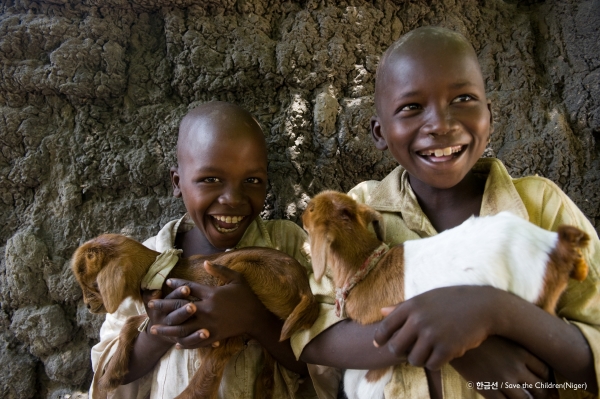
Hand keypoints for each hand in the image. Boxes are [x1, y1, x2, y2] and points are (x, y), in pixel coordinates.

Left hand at [151, 261, 270, 348]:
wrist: (256, 317)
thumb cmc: (247, 296)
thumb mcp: (236, 279)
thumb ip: (220, 270)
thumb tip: (204, 263)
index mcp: (212, 294)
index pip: (189, 288)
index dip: (177, 284)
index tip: (166, 283)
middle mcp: (207, 309)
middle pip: (180, 308)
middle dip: (163, 307)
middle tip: (150, 307)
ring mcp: (209, 324)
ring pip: (183, 328)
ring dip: (167, 329)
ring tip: (154, 329)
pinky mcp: (214, 335)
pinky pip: (195, 341)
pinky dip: (184, 342)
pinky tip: (175, 343)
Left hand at [374, 286, 502, 369]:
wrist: (483, 306)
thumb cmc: (452, 300)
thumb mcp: (426, 298)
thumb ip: (403, 307)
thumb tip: (381, 311)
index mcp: (412, 306)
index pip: (385, 327)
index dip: (380, 338)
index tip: (379, 344)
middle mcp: (419, 320)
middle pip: (396, 348)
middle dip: (401, 353)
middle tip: (409, 351)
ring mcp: (433, 335)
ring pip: (414, 360)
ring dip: (420, 359)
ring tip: (428, 352)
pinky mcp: (447, 348)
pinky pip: (432, 365)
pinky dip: (435, 363)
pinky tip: (441, 355)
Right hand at [451, 336, 554, 398]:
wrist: (450, 336)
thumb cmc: (475, 334)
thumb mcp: (498, 334)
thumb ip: (514, 344)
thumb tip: (529, 353)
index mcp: (521, 351)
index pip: (545, 371)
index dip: (545, 378)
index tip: (541, 380)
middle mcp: (515, 366)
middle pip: (539, 388)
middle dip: (540, 394)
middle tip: (536, 394)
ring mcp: (501, 379)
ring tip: (521, 397)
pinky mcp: (486, 388)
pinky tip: (505, 398)